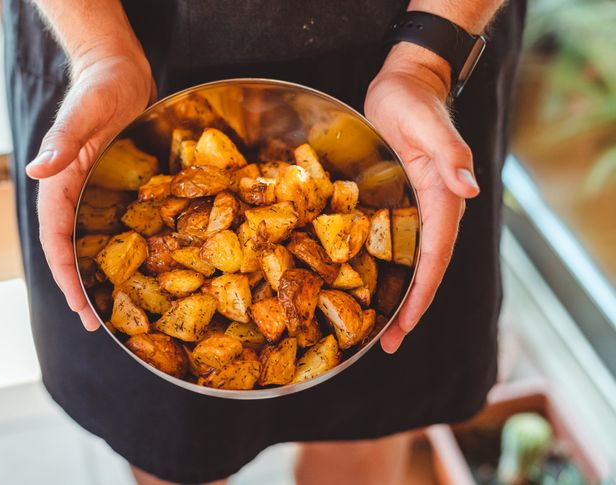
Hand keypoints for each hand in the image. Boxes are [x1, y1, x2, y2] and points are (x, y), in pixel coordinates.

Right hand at [26, 52, 153, 330]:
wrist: (119, 70)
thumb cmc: (101, 85)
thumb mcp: (86, 110)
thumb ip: (63, 139)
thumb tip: (38, 170)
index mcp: (60, 182)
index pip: (56, 239)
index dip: (65, 275)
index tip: (79, 306)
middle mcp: (73, 193)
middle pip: (70, 250)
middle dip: (80, 288)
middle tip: (96, 325)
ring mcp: (93, 193)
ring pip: (90, 243)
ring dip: (98, 276)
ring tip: (112, 310)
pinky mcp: (113, 188)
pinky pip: (112, 226)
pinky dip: (118, 251)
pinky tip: (136, 269)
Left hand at [364, 43, 479, 352]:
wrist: (406, 83)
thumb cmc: (414, 100)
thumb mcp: (429, 123)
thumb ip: (449, 154)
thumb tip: (469, 191)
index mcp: (442, 197)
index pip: (435, 256)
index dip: (422, 292)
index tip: (406, 323)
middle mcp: (433, 209)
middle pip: (425, 269)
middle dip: (409, 309)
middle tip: (387, 345)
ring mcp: (415, 207)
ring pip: (411, 262)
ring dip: (398, 296)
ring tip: (379, 331)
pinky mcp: (397, 201)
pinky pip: (394, 242)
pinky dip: (386, 269)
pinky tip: (367, 285)